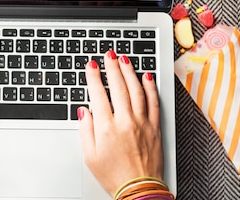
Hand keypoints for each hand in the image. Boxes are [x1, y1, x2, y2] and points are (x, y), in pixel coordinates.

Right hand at [77, 50, 163, 194]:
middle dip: (112, 67)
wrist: (139, 190)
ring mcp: (142, 123)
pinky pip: (153, 102)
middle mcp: (125, 121)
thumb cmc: (114, 175)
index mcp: (107, 127)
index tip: (91, 65)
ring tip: (125, 60)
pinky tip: (146, 77)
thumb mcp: (90, 156)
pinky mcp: (154, 127)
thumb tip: (84, 111)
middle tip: (109, 54)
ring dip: (130, 72)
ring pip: (136, 90)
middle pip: (118, 87)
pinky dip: (150, 87)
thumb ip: (86, 130)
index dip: (93, 76)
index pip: (98, 94)